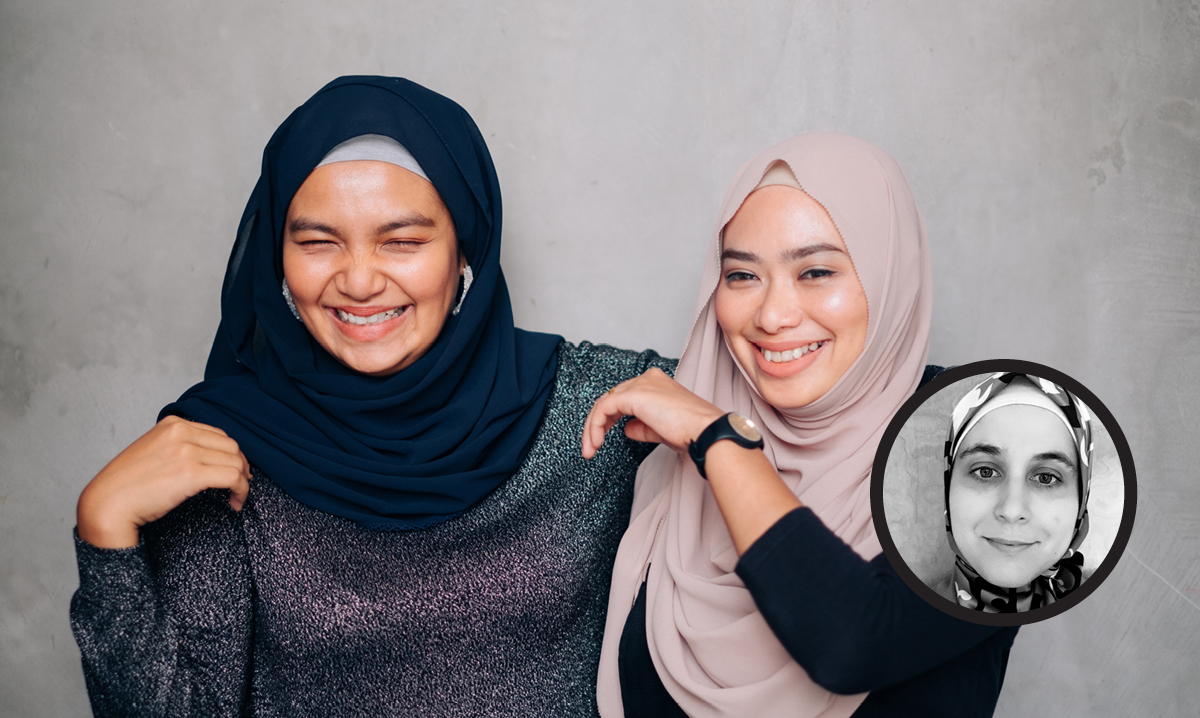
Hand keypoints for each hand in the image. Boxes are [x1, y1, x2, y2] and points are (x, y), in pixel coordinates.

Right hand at [76, 416, 250, 548]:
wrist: (107, 503)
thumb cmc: (128, 485)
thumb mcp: (154, 451)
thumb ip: (179, 446)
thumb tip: (210, 456)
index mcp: (173, 424)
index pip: (218, 434)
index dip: (231, 455)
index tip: (233, 471)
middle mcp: (181, 432)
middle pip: (231, 446)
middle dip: (240, 467)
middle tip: (239, 485)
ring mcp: (187, 450)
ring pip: (236, 462)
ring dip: (243, 481)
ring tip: (236, 496)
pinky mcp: (192, 472)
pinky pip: (233, 478)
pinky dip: (241, 491)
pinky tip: (235, 503)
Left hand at [582, 367, 725, 458]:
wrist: (703, 431)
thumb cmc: (691, 432)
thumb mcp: (660, 429)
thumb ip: (641, 426)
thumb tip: (626, 429)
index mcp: (656, 383)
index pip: (623, 397)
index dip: (609, 419)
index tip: (601, 439)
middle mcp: (647, 379)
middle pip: (611, 398)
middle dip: (597, 424)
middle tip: (591, 446)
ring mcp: (640, 385)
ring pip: (604, 403)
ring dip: (593, 427)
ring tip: (590, 449)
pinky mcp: (633, 395)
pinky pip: (604, 408)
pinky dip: (596, 426)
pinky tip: (595, 442)